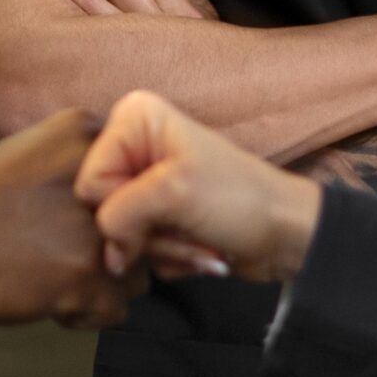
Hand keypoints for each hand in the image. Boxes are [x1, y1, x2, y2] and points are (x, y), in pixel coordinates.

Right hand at [0, 108, 146, 327]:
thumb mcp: (30, 148)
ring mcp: (98, 230)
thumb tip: (129, 185)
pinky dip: (85, 311)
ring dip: (104, 281)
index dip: (116, 206)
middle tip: (63, 248)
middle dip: (113, 245)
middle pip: (143, 224)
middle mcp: (103, 176)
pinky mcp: (90, 279)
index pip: (140, 175)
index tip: (81, 217)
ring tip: (55, 272)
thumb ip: (83, 156)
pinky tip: (49, 295)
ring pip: (139, 270)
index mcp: (86, 133)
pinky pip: (117, 309)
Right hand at [77, 91, 323, 283]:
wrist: (286, 233)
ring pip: (122, 235)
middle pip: (104, 209)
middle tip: (183, 227)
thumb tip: (107, 256)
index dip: (119, 205)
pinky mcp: (159, 215)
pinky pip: (141, 248)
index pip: (90, 179)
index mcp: (134, 120)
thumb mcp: (173, 193)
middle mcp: (135, 146)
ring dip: (163, 248)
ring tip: (199, 238)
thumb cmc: (238, 198)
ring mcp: (147, 183)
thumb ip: (119, 217)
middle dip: (145, 232)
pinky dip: (172, 256)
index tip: (158, 209)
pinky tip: (202, 248)